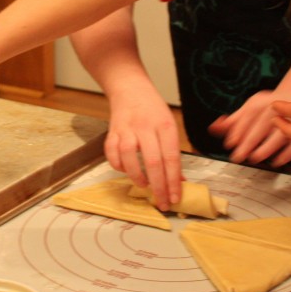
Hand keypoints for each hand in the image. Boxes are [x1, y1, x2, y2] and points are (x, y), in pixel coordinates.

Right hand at [103, 87, 183, 208]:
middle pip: (152, 162)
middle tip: (162, 203)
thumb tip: (179, 181)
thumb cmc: (153, 110)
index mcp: (165, 126)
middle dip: (159, 187)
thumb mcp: (169, 125)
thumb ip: (172, 152)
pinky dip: (118, 165)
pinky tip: (126, 170)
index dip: (173, 181)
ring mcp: (126, 129)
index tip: (175, 198)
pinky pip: (111, 153)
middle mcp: (145, 127)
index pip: (171, 158)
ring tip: (144, 186)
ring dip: (137, 177)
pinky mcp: (112, 132)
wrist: (130, 88)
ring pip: (130, 157)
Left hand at [208, 90, 290, 167]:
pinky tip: (276, 161)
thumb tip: (213, 128)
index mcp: (261, 103)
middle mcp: (276, 109)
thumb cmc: (271, 106)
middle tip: (238, 156)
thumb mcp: (251, 108)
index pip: (249, 115)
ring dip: (266, 147)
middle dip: (248, 143)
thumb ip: (234, 120)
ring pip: (279, 135)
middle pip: (261, 126)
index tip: (231, 142)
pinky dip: (287, 154)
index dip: (239, 129)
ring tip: (255, 158)